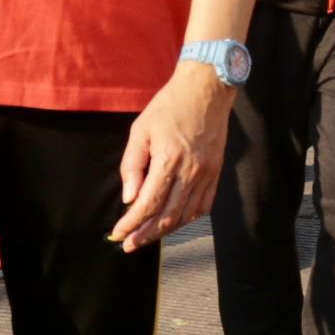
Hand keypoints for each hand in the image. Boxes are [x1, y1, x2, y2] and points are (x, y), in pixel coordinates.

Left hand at [113, 63, 231, 249]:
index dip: (132, 224)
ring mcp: (207, 174)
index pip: (148, 204)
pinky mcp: (216, 173)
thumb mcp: (140, 130)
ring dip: (165, 231)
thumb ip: (133, 165)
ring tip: (147, 236)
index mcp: (169, 160)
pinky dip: (187, 218)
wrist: (207, 90)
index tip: (118, 234)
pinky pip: (203, 206)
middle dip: (145, 234)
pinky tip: (174, 222)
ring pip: (185, 215)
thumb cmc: (169, 106)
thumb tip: (130, 198)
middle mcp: (191, 172)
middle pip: (167, 216)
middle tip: (129, 245)